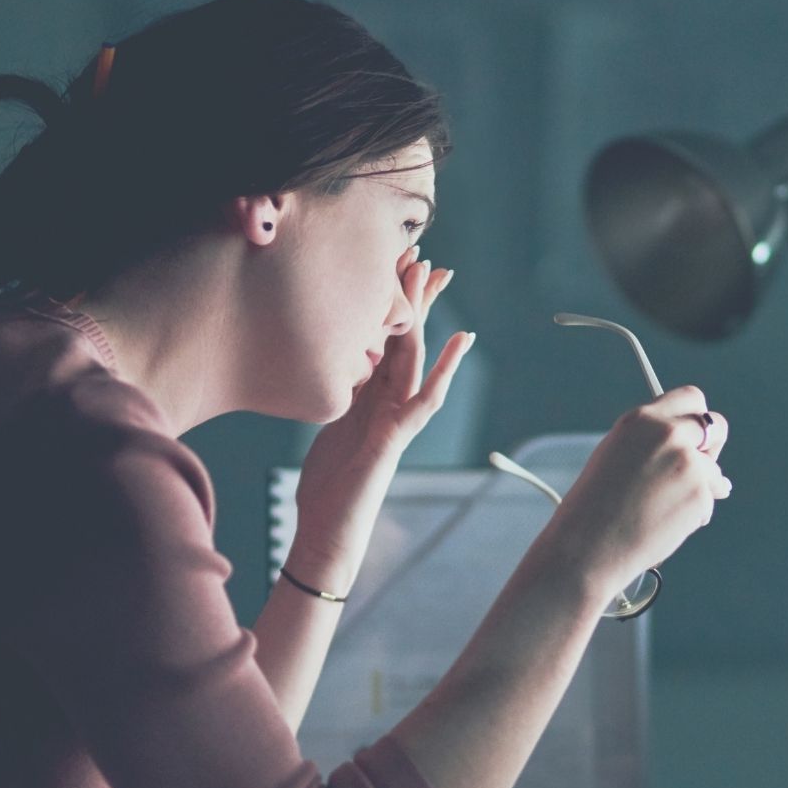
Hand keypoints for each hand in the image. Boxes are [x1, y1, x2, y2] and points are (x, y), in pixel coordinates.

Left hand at [289, 246, 474, 586]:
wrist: (328, 533)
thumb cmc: (325, 488)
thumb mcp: (325, 427)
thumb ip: (337, 396)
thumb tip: (327, 368)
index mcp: (368, 398)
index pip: (383, 340)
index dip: (389, 304)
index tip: (392, 266)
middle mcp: (387, 403)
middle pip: (404, 338)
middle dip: (414, 297)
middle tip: (425, 254)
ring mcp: (396, 419)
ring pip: (416, 356)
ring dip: (424, 314)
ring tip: (435, 276)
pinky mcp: (396, 438)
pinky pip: (426, 398)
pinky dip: (446, 369)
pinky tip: (462, 341)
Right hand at [540, 385, 730, 596]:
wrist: (589, 547)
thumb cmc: (595, 507)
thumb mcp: (617, 455)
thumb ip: (654, 443)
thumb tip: (702, 454)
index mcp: (641, 420)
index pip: (690, 398)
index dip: (696, 417)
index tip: (696, 434)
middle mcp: (668, 434)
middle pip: (716, 426)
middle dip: (713, 447)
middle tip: (698, 469)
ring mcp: (687, 463)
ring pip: (714, 471)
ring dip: (700, 488)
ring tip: (660, 509)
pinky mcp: (700, 493)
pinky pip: (710, 500)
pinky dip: (695, 513)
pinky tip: (665, 524)